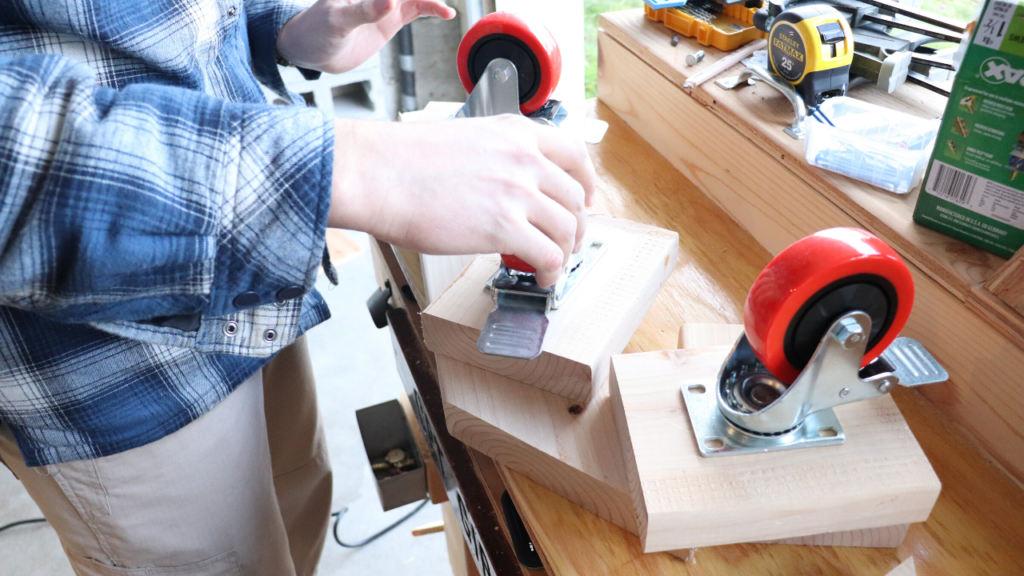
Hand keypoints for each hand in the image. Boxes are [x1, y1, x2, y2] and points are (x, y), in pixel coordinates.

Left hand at [277, 0, 455, 73]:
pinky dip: (432, 9)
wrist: (313, 51)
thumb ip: (364, 11)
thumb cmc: (317, 30)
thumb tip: (391, 1)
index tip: (404, 2)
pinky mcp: (392, 18)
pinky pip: (417, 9)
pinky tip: (447, 14)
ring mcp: (386, 2)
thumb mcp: (338, 21)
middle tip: (438, 1)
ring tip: (446, 9)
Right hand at [330, 115, 596, 286]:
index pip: (574, 156)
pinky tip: (542, 277)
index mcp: (516, 133)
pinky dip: (552, 271)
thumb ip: (497, 157)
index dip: (585, 183)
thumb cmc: (404, 160)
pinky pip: (548, 256)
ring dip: (565, 252)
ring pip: (567, 229)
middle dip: (575, 226)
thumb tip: (507, 186)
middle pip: (574, 198)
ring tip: (552, 264)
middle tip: (567, 242)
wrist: (377, 174)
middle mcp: (524, 159)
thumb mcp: (467, 139)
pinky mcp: (504, 228)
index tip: (584, 199)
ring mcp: (517, 193)